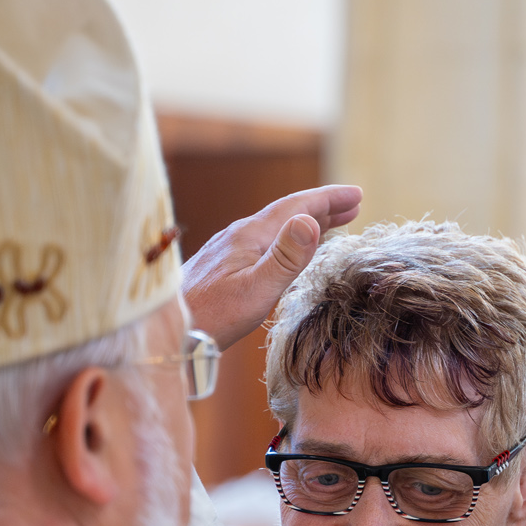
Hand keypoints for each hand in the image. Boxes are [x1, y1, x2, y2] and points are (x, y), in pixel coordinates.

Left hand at [182, 185, 362, 348]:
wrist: (168, 330)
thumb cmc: (213, 317)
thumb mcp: (257, 290)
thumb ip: (285, 257)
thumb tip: (310, 220)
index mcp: (251, 235)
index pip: (296, 206)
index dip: (328, 199)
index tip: (357, 195)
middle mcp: (239, 235)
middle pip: (287, 213)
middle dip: (322, 207)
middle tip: (353, 205)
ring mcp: (229, 249)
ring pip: (276, 227)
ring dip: (305, 222)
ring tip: (330, 222)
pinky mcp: (223, 265)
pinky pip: (265, 241)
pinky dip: (287, 238)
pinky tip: (287, 251)